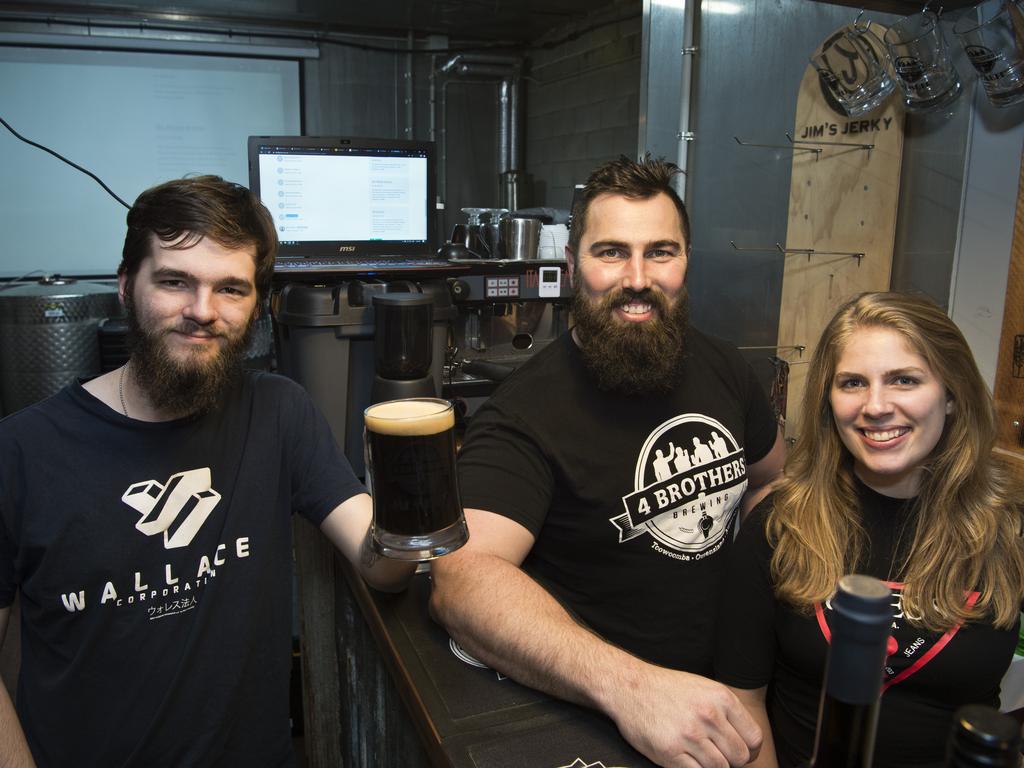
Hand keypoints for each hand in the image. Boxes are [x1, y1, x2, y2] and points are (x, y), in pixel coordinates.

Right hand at [608, 667, 761, 767]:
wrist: (629, 686)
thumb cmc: (667, 689)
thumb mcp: (703, 688)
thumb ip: (727, 712)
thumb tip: (746, 741)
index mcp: (721, 698)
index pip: (754, 739)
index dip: (749, 750)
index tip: (739, 752)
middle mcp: (708, 716)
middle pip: (740, 758)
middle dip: (731, 760)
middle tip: (716, 754)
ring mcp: (689, 735)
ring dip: (712, 766)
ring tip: (698, 754)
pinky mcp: (670, 752)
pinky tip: (686, 758)